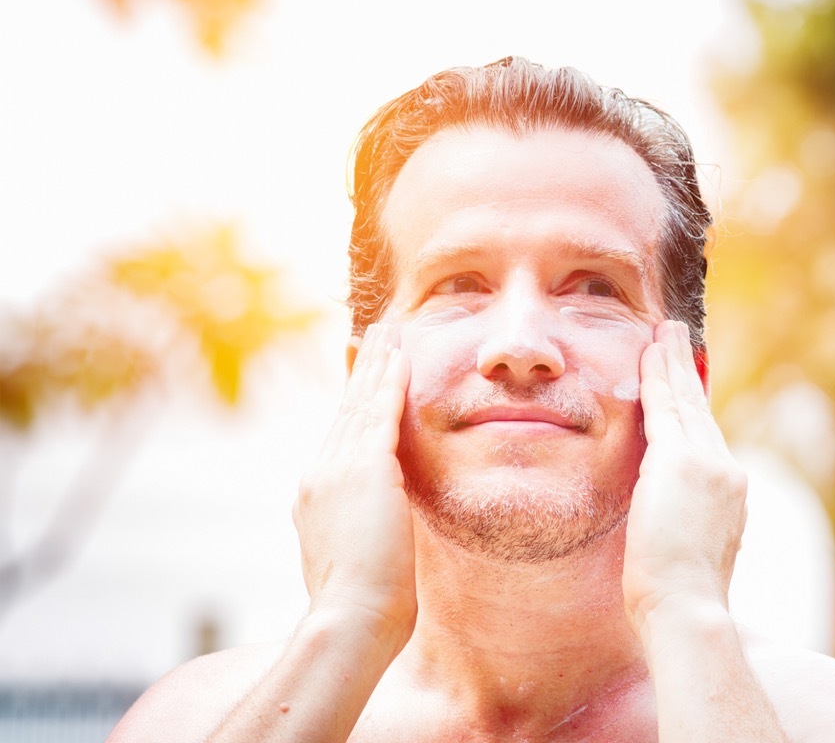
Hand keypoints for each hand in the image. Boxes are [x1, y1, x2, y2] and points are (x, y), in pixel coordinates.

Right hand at [293, 322, 416, 652]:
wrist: (351, 619)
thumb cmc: (361, 608)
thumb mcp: (353, 560)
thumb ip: (358, 534)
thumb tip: (371, 533)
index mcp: (316, 496)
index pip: (339, 435)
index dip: (352, 399)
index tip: (363, 373)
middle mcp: (320, 473)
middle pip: (345, 408)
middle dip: (362, 368)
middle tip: (375, 332)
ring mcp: (338, 468)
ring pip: (360, 401)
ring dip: (377, 362)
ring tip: (390, 330)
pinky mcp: (366, 469)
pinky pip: (380, 412)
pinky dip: (391, 380)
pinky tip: (402, 354)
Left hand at [622, 320, 747, 635]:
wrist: (688, 610)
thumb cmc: (679, 600)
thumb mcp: (687, 552)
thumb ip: (684, 523)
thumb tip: (668, 520)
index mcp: (729, 494)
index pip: (706, 437)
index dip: (694, 405)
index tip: (685, 384)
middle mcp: (726, 471)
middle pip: (702, 409)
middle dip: (687, 372)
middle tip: (676, 338)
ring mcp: (708, 464)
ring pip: (686, 400)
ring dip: (672, 363)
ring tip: (664, 333)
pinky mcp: (680, 461)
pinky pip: (664, 407)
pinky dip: (656, 376)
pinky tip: (648, 352)